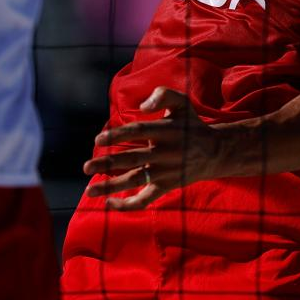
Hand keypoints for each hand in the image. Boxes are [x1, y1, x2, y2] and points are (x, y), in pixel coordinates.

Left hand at [83, 88, 221, 210]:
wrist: (214, 153)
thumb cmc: (191, 124)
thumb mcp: (182, 103)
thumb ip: (163, 94)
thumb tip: (142, 107)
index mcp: (166, 131)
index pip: (137, 132)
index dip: (117, 136)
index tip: (98, 141)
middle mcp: (165, 153)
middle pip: (131, 159)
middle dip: (107, 164)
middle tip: (86, 167)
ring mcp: (165, 172)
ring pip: (135, 181)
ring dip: (111, 187)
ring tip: (89, 191)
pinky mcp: (166, 187)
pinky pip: (145, 199)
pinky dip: (127, 204)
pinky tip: (110, 203)